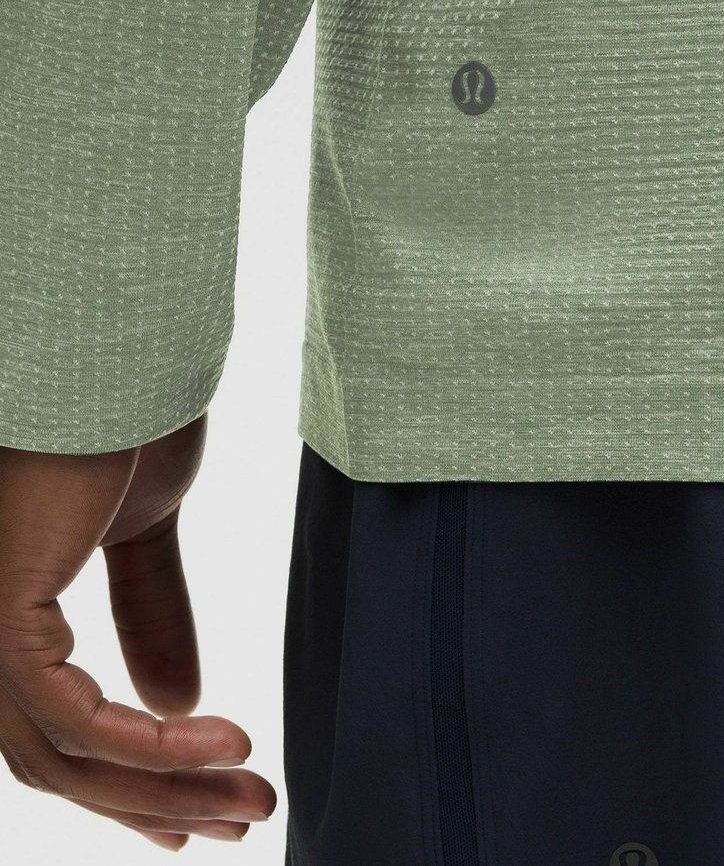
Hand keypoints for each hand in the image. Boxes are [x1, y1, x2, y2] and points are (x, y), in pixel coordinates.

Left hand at [0, 413, 275, 850]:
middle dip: (156, 802)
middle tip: (240, 818)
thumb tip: (175, 699)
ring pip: (62, 753)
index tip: (196, 812)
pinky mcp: (4, 608)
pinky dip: (147, 746)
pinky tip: (219, 741)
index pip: (59, 726)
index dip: (128, 782)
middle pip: (59, 758)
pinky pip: (71, 715)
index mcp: (14, 606)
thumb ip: (152, 611)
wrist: (119, 354)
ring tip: (250, 796)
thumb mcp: (146, 532)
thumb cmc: (123, 419)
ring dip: (163, 787)